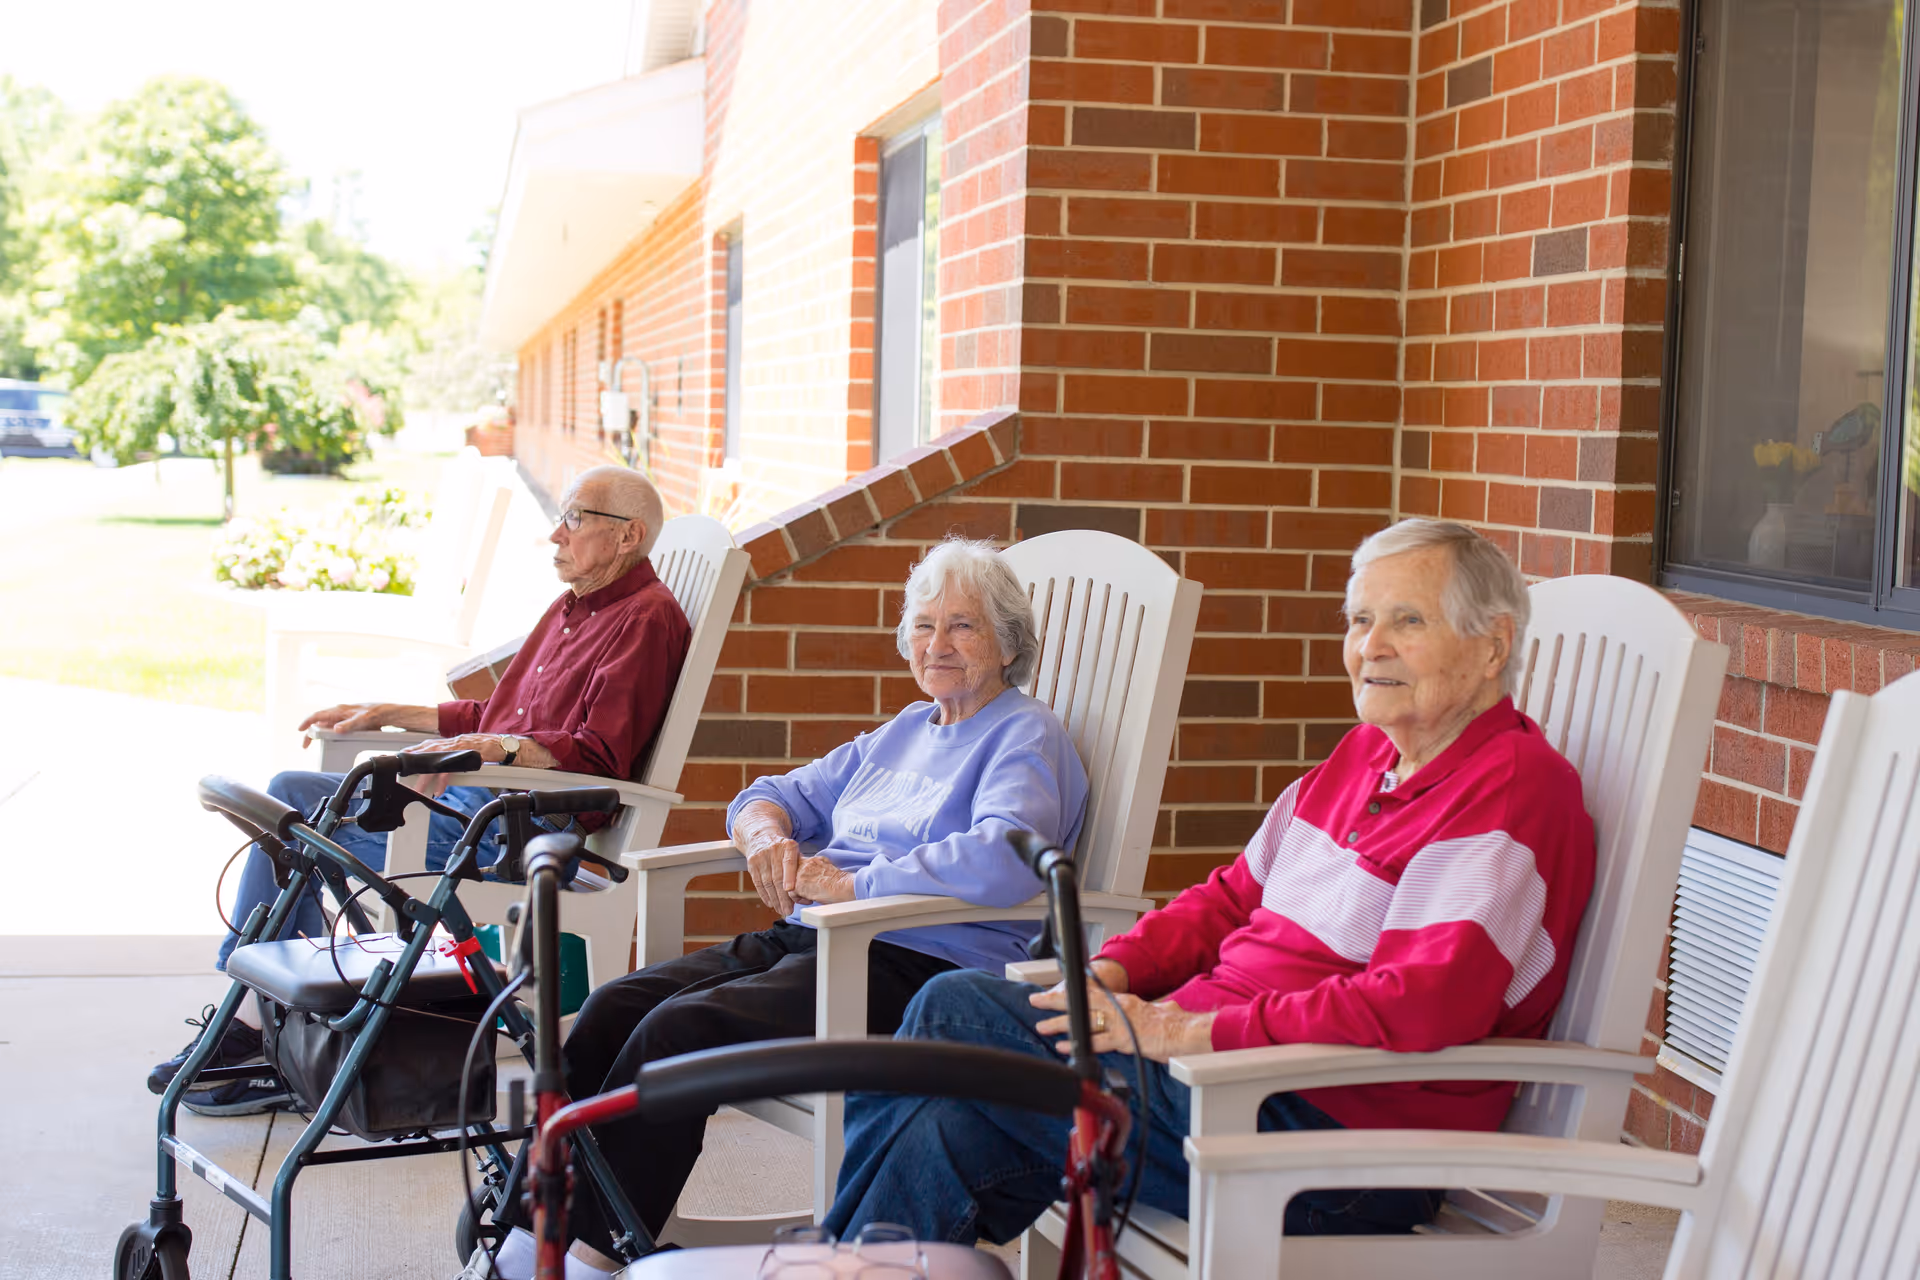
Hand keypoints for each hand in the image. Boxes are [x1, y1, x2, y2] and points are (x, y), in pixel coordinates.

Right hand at [298, 701, 387, 746]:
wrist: (385, 713)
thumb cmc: (374, 713)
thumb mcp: (362, 720)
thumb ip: (349, 724)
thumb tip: (336, 729)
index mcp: (339, 710)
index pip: (318, 715)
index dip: (307, 722)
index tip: (300, 729)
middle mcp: (338, 713)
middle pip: (319, 722)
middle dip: (310, 733)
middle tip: (306, 745)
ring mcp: (342, 718)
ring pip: (325, 726)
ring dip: (317, 734)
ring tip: (312, 743)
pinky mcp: (346, 722)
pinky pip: (333, 728)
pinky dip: (326, 734)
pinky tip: (325, 740)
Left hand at [403, 733, 510, 797]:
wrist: (479, 743)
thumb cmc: (459, 748)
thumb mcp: (440, 749)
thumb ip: (427, 756)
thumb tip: (415, 767)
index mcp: (428, 745)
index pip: (408, 752)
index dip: (399, 761)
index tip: (390, 769)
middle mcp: (433, 748)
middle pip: (415, 761)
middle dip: (407, 773)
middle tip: (400, 783)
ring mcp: (443, 754)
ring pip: (428, 769)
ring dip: (422, 782)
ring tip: (418, 792)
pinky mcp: (454, 760)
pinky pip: (444, 773)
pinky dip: (440, 783)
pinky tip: (437, 791)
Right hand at [744, 831, 803, 915]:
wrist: (761, 836)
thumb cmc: (784, 849)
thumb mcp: (794, 851)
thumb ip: (801, 867)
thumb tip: (809, 891)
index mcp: (788, 846)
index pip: (789, 862)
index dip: (789, 876)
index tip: (790, 890)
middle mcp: (774, 850)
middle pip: (777, 876)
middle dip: (783, 896)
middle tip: (788, 910)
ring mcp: (761, 856)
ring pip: (767, 882)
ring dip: (774, 899)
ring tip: (781, 909)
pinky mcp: (752, 863)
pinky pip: (758, 882)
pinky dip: (764, 895)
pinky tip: (770, 903)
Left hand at [792, 856, 855, 905]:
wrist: (843, 887)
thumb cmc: (841, 884)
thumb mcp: (829, 872)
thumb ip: (818, 872)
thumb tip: (814, 880)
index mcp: (814, 860)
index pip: (800, 865)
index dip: (802, 876)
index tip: (808, 884)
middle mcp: (806, 863)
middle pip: (793, 874)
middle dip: (799, 885)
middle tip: (808, 892)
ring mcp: (801, 872)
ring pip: (791, 884)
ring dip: (799, 893)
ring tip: (810, 898)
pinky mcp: (798, 884)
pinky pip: (792, 894)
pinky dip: (800, 899)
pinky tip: (810, 900)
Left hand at [1029, 962, 1215, 1061]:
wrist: (1188, 1033)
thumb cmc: (1178, 1026)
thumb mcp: (1165, 1010)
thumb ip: (1159, 1008)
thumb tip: (1166, 1006)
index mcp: (1126, 1002)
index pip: (1094, 993)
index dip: (1073, 993)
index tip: (1056, 991)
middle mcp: (1120, 1008)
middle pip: (1082, 1002)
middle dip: (1057, 1002)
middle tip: (1036, 1001)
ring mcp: (1120, 1023)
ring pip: (1084, 1021)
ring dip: (1060, 1023)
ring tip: (1042, 1026)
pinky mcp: (1124, 1039)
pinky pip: (1095, 1042)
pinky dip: (1078, 1044)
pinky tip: (1064, 1045)